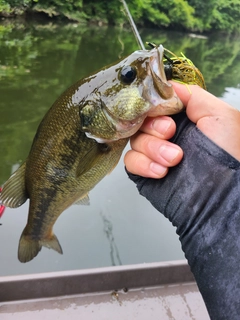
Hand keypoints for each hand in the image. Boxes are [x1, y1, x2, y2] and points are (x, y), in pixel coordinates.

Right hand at [125, 82, 239, 177]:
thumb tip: (166, 84)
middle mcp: (167, 134)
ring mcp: (155, 153)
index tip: (166, 113)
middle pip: (142, 120)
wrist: (220, 195)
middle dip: (154, 127)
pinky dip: (143, 164)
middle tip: (170, 133)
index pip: (156, 103)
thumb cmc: (227, 154)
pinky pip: (131, 161)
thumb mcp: (220, 115)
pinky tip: (161, 171)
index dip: (155, 105)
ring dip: (152, 148)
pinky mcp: (146, 171)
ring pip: (135, 140)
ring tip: (174, 159)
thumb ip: (192, 95)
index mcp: (183, 118)